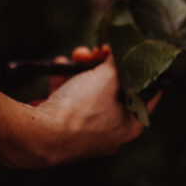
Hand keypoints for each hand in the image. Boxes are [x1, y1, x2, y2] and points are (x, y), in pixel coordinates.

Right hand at [0, 46, 158, 168]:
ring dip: (81, 69)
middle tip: (97, 51)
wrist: (39, 135)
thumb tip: (120, 49)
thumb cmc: (81, 109)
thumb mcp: (107, 77)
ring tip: (74, 56)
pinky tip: (59, 67)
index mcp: (130, 125)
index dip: (139, 67)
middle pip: (114, 88)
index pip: (147, 92)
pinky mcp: (63, 129)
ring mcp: (85, 132)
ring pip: (89, 91)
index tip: (131, 51)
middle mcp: (111, 133)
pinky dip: (65, 82)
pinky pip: (69, 99)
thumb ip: (117, 61)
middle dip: (102, 64)